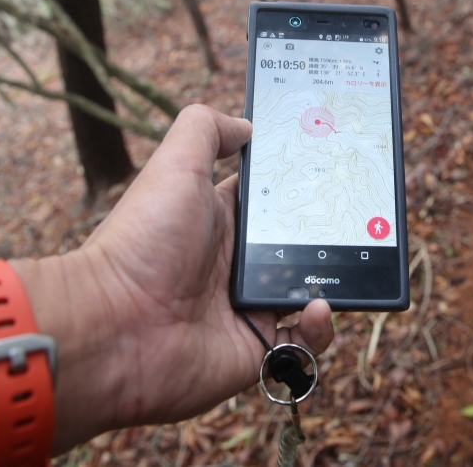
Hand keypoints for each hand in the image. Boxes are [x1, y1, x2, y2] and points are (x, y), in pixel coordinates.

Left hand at [21, 105, 333, 450]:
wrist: (114, 327)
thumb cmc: (143, 243)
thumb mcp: (175, 166)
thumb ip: (206, 130)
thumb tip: (247, 124)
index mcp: (221, 220)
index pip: (275, 200)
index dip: (304, 187)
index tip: (339, 174)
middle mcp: (236, 263)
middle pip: (299, 246)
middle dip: (328, 236)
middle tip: (358, 224)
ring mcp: (247, 307)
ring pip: (309, 292)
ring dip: (332, 282)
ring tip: (342, 269)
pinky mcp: (255, 347)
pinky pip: (302, 343)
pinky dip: (319, 329)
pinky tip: (317, 307)